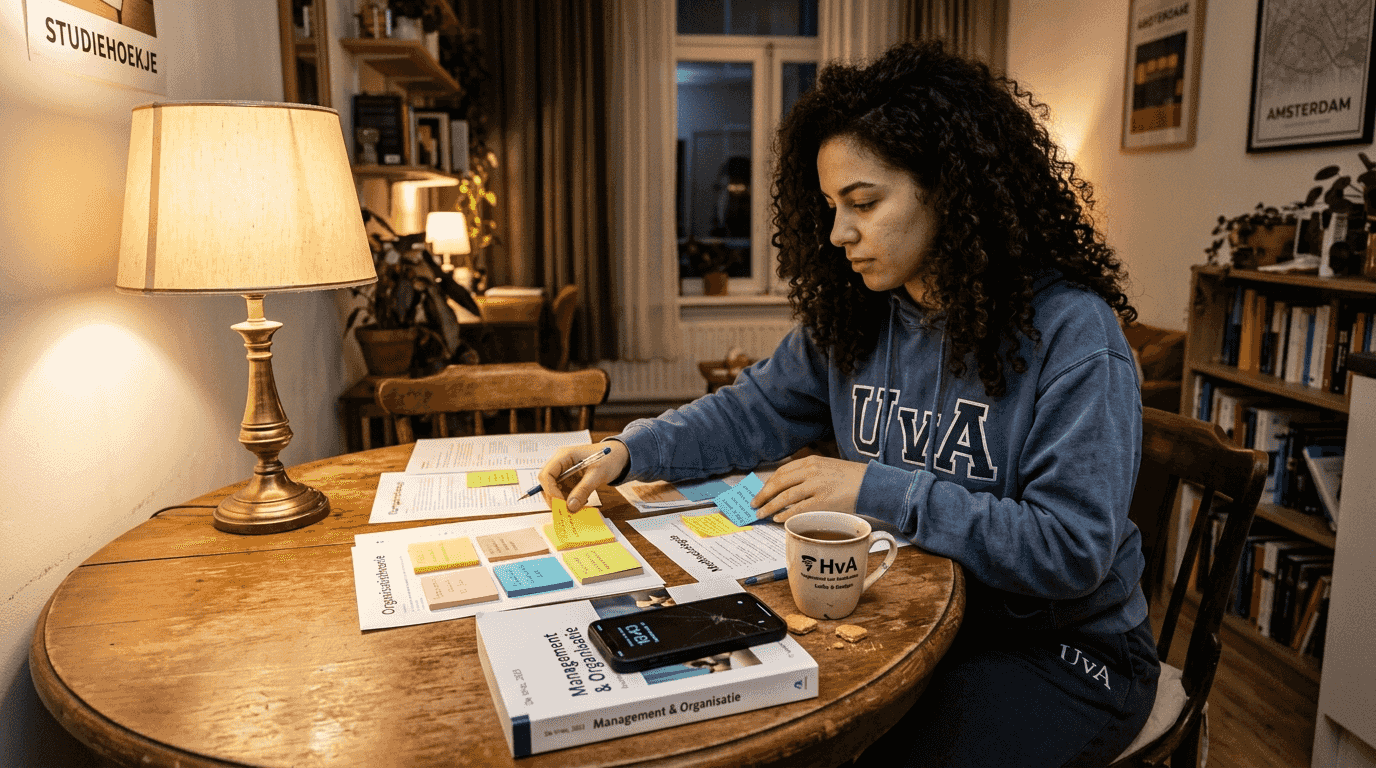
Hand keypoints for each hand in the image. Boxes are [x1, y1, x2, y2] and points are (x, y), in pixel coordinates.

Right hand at [538, 441, 629, 511]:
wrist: (618, 455)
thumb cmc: (609, 458)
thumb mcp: (597, 474)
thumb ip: (583, 490)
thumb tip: (570, 507)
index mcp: (563, 456)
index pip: (546, 474)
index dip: (550, 490)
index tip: (560, 504)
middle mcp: (560, 463)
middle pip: (547, 483)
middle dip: (555, 498)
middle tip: (567, 510)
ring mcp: (564, 471)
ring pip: (554, 490)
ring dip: (563, 500)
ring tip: (580, 503)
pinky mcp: (569, 479)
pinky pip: (563, 492)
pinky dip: (570, 499)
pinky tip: (583, 499)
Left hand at [752, 455, 867, 521]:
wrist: (871, 484)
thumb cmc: (849, 478)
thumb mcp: (826, 468)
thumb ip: (808, 475)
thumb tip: (786, 490)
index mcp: (810, 462)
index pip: (782, 472)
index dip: (768, 484)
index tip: (760, 492)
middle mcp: (811, 471)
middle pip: (779, 483)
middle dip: (763, 495)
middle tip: (754, 505)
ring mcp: (816, 486)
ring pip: (785, 497)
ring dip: (770, 507)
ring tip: (762, 514)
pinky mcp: (823, 501)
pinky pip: (798, 509)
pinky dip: (786, 514)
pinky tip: (778, 519)